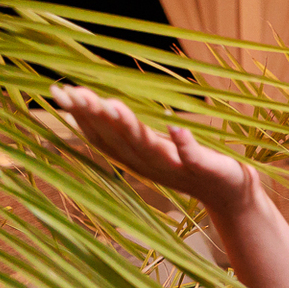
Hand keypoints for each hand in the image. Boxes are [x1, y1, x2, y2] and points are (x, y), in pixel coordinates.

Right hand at [50, 84, 254, 214]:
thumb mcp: (152, 146)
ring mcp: (177, 167)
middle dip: (95, 116)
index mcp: (135, 157)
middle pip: (118, 138)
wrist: (228, 194)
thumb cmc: (187, 163)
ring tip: (112, 105)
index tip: (59, 93)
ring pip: (147, 146)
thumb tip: (92, 107)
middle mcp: (150, 163)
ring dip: (129, 127)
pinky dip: (183, 142)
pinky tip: (174, 125)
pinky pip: (192, 155)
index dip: (81, 116)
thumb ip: (126, 130)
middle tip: (73, 93)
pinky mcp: (204, 168)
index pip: (101, 135)